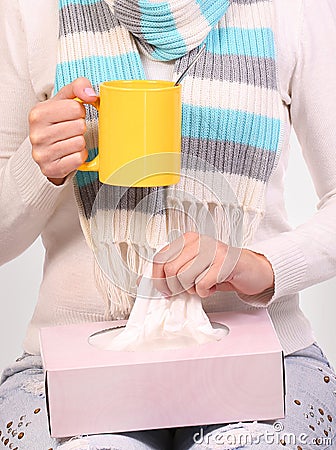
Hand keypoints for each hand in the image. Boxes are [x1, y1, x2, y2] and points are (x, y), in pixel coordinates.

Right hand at [29, 77, 97, 184]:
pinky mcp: (50, 169)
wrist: (46, 151)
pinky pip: (78, 158)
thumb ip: (78, 87)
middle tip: (71, 130)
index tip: (71, 116)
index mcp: (38, 113)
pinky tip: (70, 153)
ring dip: (80, 142)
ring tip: (69, 141)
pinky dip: (79, 156)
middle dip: (80, 127)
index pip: (76, 108)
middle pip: (79, 126)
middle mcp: (36, 134)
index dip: (79, 111)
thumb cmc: (57, 123)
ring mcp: (42, 153)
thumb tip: (92, 94)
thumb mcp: (63, 101)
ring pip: (79, 143)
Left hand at [152, 232, 273, 298]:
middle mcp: (199, 241)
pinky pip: (202, 284)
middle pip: (171, 269)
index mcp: (188, 239)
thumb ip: (173, 270)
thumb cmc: (220, 269)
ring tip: (202, 285)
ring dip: (192, 289)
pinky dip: (205, 292)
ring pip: (184, 277)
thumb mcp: (193, 266)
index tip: (165, 290)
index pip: (160, 258)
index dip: (158, 279)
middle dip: (176, 287)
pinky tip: (213, 286)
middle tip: (187, 290)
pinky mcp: (224, 263)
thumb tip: (148, 283)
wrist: (251, 270)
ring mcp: (212, 251)